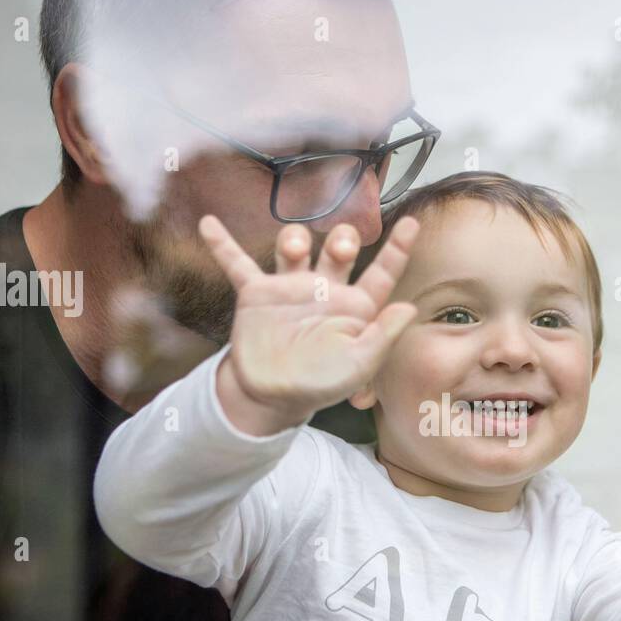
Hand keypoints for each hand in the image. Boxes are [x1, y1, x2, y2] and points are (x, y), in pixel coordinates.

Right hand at [199, 215, 419, 431]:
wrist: (272, 396)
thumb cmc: (321, 383)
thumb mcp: (359, 366)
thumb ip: (383, 337)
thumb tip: (408, 308)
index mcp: (355, 306)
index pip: (382, 273)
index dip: (397, 249)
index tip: (412, 223)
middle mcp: (325, 289)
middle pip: (339, 251)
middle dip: (343, 240)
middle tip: (341, 247)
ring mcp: (290, 288)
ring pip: (295, 249)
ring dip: (295, 239)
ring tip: (295, 244)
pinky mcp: (256, 294)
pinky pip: (238, 264)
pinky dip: (223, 245)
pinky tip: (209, 223)